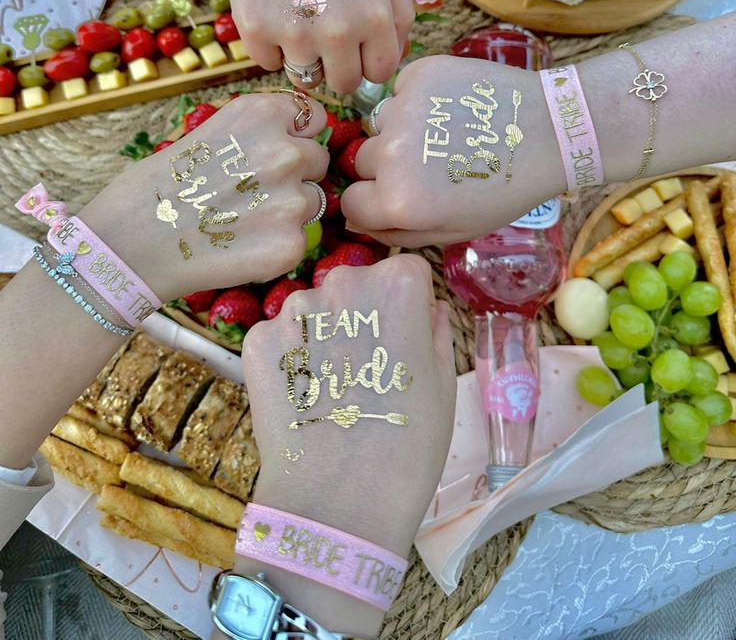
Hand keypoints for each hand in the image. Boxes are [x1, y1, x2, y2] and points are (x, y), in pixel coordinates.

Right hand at [79, 93, 328, 300]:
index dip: (296, 135)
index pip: (314, 118)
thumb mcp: (210, 131)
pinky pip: (300, 239)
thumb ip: (259, 131)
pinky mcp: (291, 245)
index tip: (273, 149)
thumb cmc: (160, 185)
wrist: (129, 242)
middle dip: (294, 174)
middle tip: (248, 192)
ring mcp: (293, 200)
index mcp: (264, 114)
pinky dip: (276, 245)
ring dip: (286, 211)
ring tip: (237, 220)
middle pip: (317, 160)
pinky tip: (238, 247)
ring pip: (311, 201)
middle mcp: (286, 151)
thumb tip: (299, 137)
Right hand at [220, 0, 414, 93]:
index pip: (379, 73)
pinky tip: (273, 10)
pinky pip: (268, 63)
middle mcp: (336, 31)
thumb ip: (400, 14)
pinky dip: (270, 45)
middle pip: (343, 84)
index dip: (368, 60)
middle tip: (325, 32)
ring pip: (304, 78)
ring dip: (304, 57)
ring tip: (299, 17)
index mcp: (374, 16)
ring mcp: (293, 33)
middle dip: (338, 64)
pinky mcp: (254, 29)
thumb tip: (394, 58)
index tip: (357, 44)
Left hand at [239, 254, 454, 635]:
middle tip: (368, 368)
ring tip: (333, 388)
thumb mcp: (444, 385)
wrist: (338, 505)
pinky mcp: (256, 340)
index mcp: (396, 284)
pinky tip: (303, 397)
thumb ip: (437, 331)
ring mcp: (292, 310)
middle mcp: (341, 283)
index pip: (407, 272)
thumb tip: (430, 308)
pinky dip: (290, 359)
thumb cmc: (407, 446)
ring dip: (323, 334)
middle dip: (363, 313)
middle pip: (356, 284)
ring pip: (314, 309)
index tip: (405, 341)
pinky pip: (280, 337)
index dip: (409, 306)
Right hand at [341, 55, 564, 246]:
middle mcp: (391, 155)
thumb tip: (355, 219)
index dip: (375, 202)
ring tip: (448, 134)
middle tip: (434, 165)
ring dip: (402, 131)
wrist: (550, 132)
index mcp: (398, 202)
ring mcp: (402, 110)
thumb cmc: (505, 189)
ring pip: (380, 124)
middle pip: (363, 162)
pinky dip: (420, 99)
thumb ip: (397, 232)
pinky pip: (400, 90)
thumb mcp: (454, 230)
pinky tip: (453, 108)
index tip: (402, 195)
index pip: (352, 202)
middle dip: (388, 167)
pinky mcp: (418, 74)